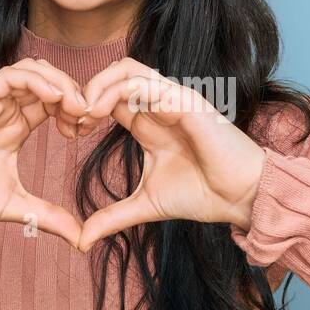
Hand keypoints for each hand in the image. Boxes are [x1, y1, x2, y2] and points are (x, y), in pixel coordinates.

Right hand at [0, 58, 89, 248]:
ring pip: (33, 71)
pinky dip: (38, 80)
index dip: (76, 110)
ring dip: (61, 82)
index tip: (87, 131)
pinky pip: (11, 74)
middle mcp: (4, 110)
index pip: (54, 103)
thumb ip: (49, 216)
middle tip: (89, 116)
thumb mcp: (17, 206)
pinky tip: (56, 98)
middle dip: (74, 93)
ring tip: (76, 107)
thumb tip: (81, 239)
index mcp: (15, 128)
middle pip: (48, 81)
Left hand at [74, 58, 266, 251]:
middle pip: (113, 75)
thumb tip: (81, 241)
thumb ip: (112, 217)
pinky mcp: (184, 100)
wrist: (240, 198)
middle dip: (84, 91)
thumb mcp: (145, 205)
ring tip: (82, 112)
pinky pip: (144, 81)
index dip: (84, 107)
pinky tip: (98, 112)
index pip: (109, 96)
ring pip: (125, 69)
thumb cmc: (203, 195)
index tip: (68, 132)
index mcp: (148, 122)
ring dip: (97, 85)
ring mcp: (172, 99)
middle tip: (69, 120)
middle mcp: (158, 105)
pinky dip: (115, 89)